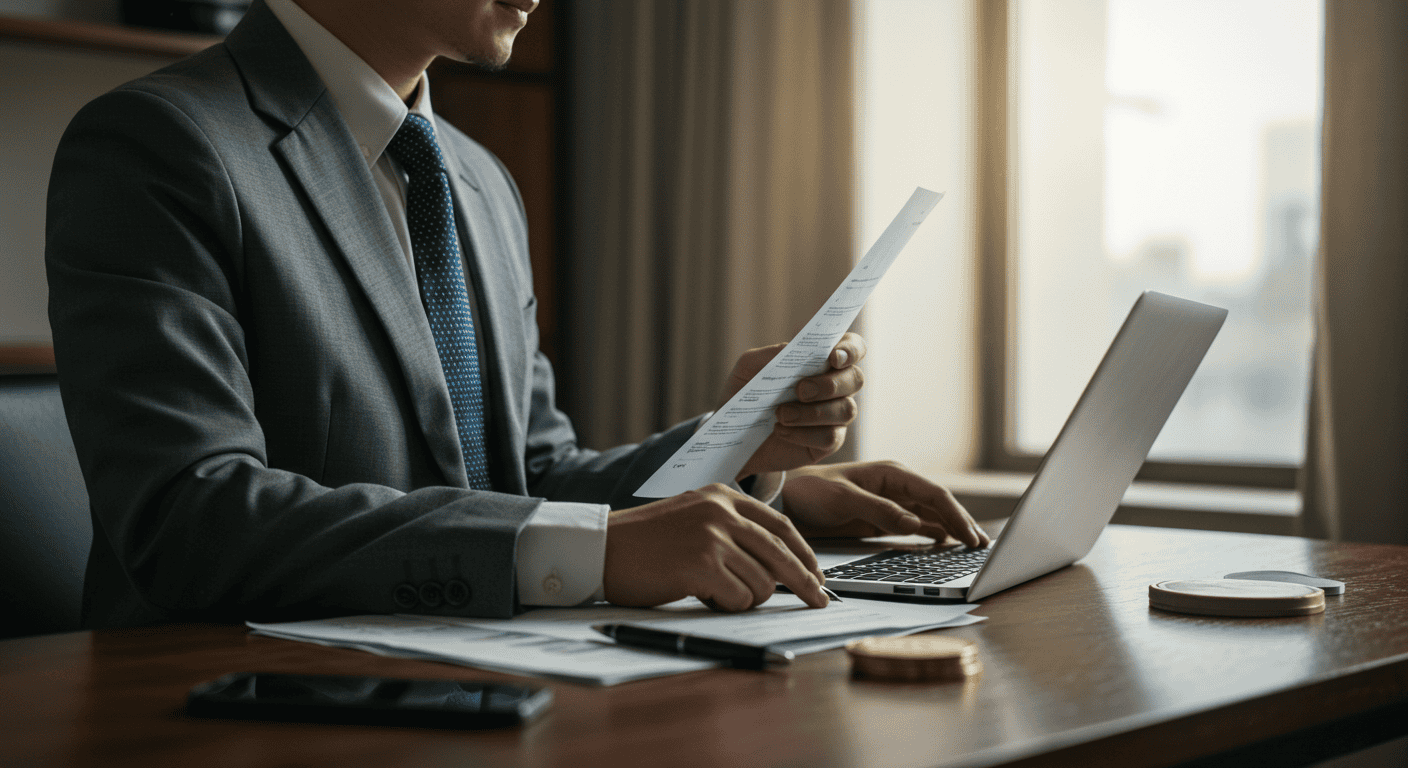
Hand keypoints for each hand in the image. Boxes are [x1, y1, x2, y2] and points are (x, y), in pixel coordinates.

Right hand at [603, 483, 829, 611]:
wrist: (603, 548)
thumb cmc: (646, 541)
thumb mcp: (694, 517)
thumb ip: (731, 529)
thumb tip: (777, 565)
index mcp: (723, 496)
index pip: (780, 524)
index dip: (804, 552)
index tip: (817, 572)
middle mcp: (721, 512)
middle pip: (782, 552)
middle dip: (805, 581)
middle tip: (819, 600)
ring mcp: (712, 537)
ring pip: (762, 581)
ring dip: (749, 598)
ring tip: (720, 594)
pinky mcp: (701, 565)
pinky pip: (738, 597)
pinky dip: (729, 605)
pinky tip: (705, 598)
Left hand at [725, 332, 866, 478]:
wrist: (733, 434)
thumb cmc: (746, 393)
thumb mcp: (748, 368)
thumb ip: (769, 355)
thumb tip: (791, 349)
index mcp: (822, 360)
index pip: (853, 347)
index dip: (851, 349)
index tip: (833, 357)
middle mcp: (836, 385)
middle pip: (856, 379)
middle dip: (830, 384)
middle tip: (800, 390)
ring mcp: (835, 415)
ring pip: (846, 410)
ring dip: (813, 412)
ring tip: (780, 414)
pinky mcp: (828, 441)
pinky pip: (830, 437)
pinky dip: (804, 434)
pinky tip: (781, 430)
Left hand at [779, 461, 990, 547]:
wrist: (787, 499)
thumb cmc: (811, 493)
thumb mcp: (843, 500)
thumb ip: (880, 511)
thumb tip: (917, 524)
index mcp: (891, 474)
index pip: (934, 493)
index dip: (956, 515)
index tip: (970, 536)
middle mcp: (896, 486)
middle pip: (939, 504)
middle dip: (962, 523)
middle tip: (982, 546)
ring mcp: (892, 502)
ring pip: (931, 515)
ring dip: (952, 528)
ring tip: (972, 547)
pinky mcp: (884, 517)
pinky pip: (917, 524)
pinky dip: (934, 533)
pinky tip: (946, 545)